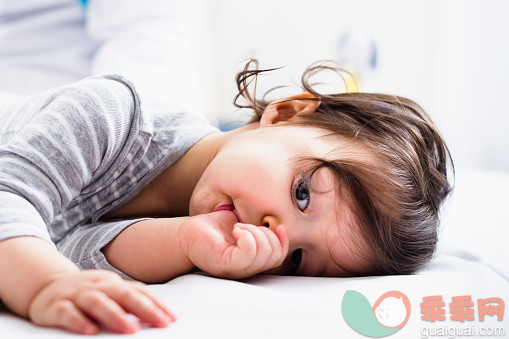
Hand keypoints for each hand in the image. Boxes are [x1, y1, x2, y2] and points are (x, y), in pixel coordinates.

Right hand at [28, 270, 174, 334]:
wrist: (46, 286)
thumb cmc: (86, 294)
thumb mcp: (109, 294)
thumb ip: (129, 303)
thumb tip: (159, 317)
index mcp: (113, 284)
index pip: (138, 291)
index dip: (157, 304)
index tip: (172, 319)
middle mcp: (97, 286)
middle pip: (123, 294)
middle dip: (144, 309)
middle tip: (161, 323)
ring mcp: (76, 295)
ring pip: (97, 302)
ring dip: (116, 315)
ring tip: (131, 329)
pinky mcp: (55, 307)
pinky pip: (68, 313)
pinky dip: (79, 321)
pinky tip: (91, 331)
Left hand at [179, 210, 288, 278]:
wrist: (187, 234)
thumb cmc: (212, 230)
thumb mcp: (241, 225)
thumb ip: (257, 227)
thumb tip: (276, 222)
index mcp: (252, 261)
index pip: (278, 257)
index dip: (283, 241)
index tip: (279, 226)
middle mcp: (246, 269)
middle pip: (274, 255)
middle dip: (267, 233)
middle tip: (246, 225)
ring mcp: (236, 269)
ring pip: (263, 253)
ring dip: (254, 232)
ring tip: (238, 227)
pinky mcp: (225, 264)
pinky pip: (248, 253)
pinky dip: (247, 236)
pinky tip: (236, 229)